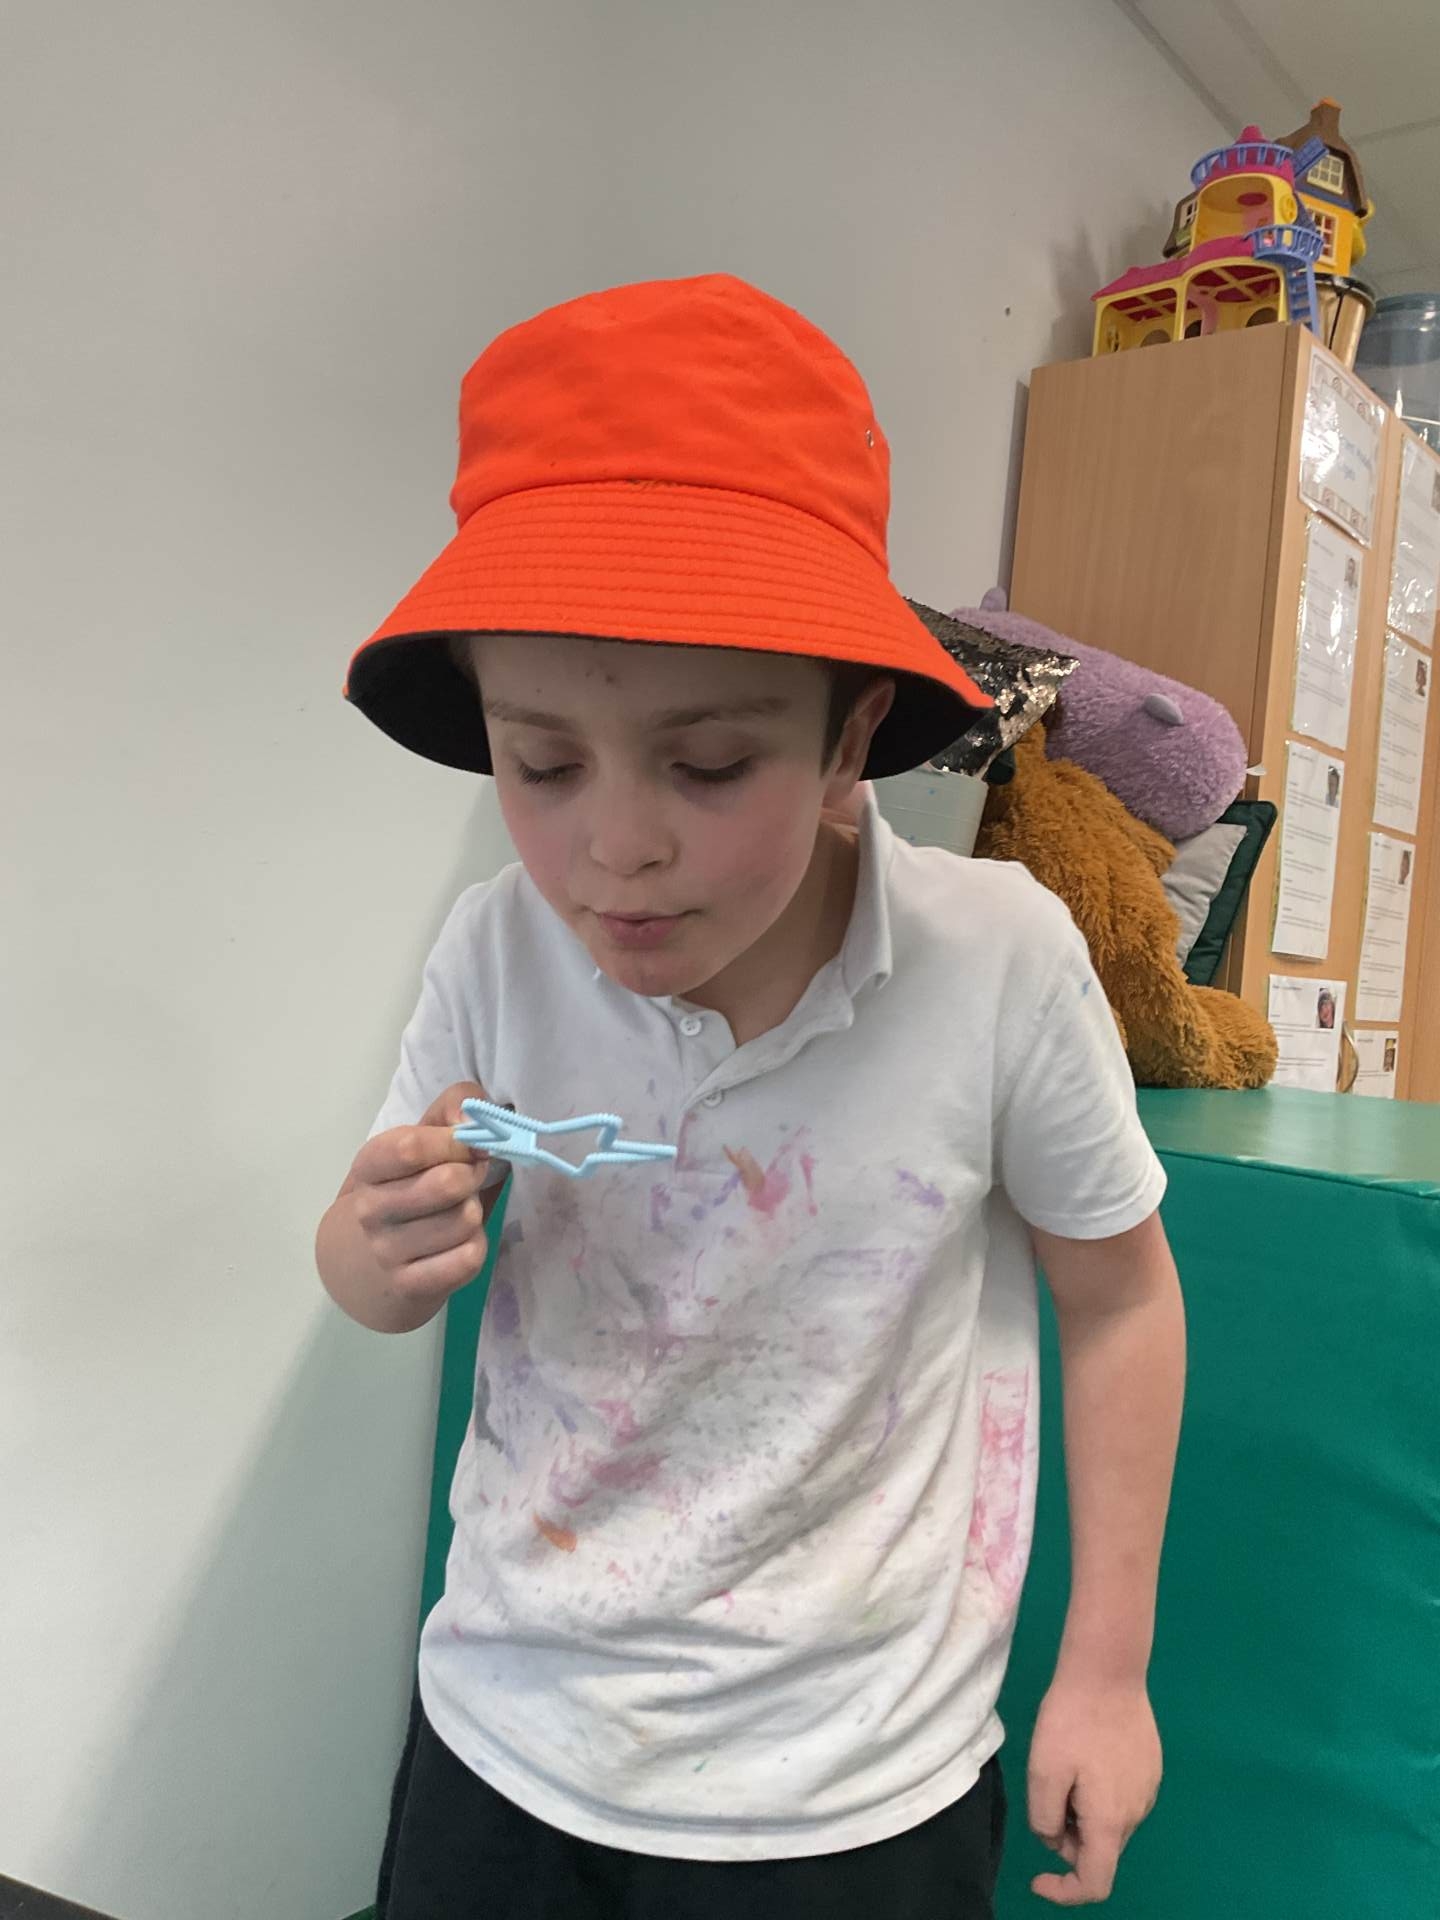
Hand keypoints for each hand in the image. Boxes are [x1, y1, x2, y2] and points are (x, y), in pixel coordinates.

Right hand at [343, 1081, 494, 1310]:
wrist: (369, 1261)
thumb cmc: (408, 1185)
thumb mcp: (422, 1137)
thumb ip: (453, 1108)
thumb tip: (475, 1122)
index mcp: (370, 1165)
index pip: (410, 1147)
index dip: (456, 1142)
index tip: (473, 1144)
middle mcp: (370, 1209)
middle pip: (446, 1184)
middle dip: (473, 1175)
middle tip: (471, 1177)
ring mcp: (387, 1252)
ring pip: (463, 1222)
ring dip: (474, 1213)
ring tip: (459, 1212)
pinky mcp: (409, 1286)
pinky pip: (467, 1259)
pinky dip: (475, 1247)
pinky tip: (459, 1244)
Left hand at [1027, 1678, 1160, 1904]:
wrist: (1108, 1670)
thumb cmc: (1072, 1720)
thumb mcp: (1043, 1771)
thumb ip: (1044, 1819)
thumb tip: (1054, 1839)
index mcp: (1110, 1821)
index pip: (1095, 1884)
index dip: (1065, 1892)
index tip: (1037, 1878)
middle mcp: (1137, 1813)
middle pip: (1100, 1851)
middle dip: (1067, 1839)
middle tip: (1046, 1794)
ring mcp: (1148, 1789)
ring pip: (1109, 1823)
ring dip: (1082, 1814)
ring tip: (1065, 1767)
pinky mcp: (1150, 1767)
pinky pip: (1120, 1798)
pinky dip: (1097, 1794)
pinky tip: (1086, 1756)